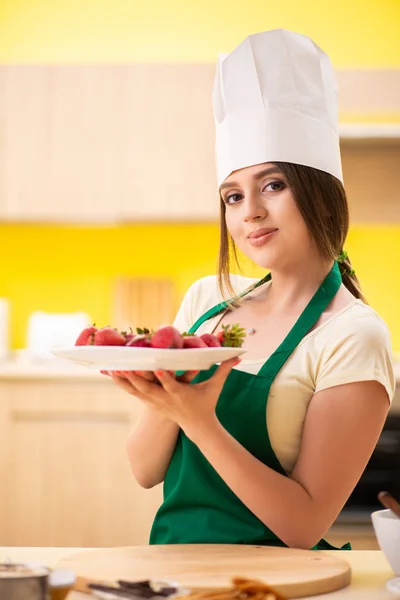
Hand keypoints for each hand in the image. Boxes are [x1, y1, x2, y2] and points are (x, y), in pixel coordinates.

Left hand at [103, 358, 239, 440]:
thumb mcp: (216, 387)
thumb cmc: (207, 403)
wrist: (197, 427)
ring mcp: (156, 402)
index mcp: (180, 394)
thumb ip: (224, 369)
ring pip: (136, 391)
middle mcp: (165, 399)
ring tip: (111, 367)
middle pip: (147, 388)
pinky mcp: (150, 403)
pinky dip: (122, 384)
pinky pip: (133, 392)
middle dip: (135, 377)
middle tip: (124, 364)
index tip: (156, 367)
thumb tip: (238, 355)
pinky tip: (111, 373)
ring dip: (123, 380)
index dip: (163, 377)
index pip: (171, 385)